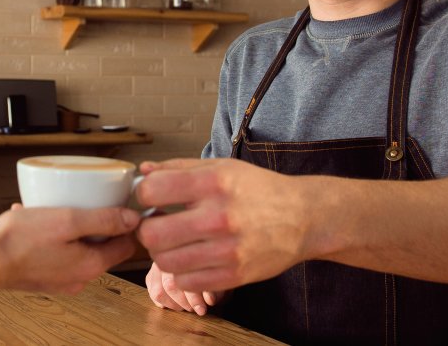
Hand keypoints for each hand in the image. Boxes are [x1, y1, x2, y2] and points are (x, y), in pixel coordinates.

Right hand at [0, 204, 140, 294]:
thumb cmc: (21, 239)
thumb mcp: (67, 220)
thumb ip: (103, 220)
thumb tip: (133, 219)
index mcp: (91, 265)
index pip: (126, 245)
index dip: (125, 222)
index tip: (115, 203)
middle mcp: (79, 277)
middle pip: (103, 246)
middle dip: (96, 221)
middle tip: (82, 201)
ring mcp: (61, 279)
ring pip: (80, 247)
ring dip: (72, 226)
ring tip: (54, 208)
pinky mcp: (45, 276)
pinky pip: (60, 252)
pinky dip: (55, 235)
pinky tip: (37, 219)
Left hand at [135, 159, 311, 293]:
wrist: (304, 217)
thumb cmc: (260, 190)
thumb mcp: (223, 167)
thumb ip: (179, 167)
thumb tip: (143, 170)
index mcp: (214, 182)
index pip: (152, 191)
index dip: (143, 195)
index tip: (151, 198)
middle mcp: (219, 216)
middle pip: (152, 233)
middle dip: (148, 229)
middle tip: (158, 225)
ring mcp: (227, 250)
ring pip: (165, 261)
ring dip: (163, 253)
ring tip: (176, 242)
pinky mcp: (234, 276)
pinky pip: (186, 282)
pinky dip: (182, 272)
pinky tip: (193, 258)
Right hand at [144, 261, 224, 315]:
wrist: (202, 259)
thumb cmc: (212, 270)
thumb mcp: (218, 277)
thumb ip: (215, 287)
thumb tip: (210, 300)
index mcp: (184, 252)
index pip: (184, 278)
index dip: (194, 298)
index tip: (202, 309)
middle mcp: (168, 257)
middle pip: (170, 286)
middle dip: (185, 303)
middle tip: (196, 309)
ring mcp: (157, 266)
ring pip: (158, 292)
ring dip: (173, 305)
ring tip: (186, 307)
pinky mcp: (151, 275)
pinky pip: (153, 293)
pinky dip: (163, 303)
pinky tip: (175, 304)